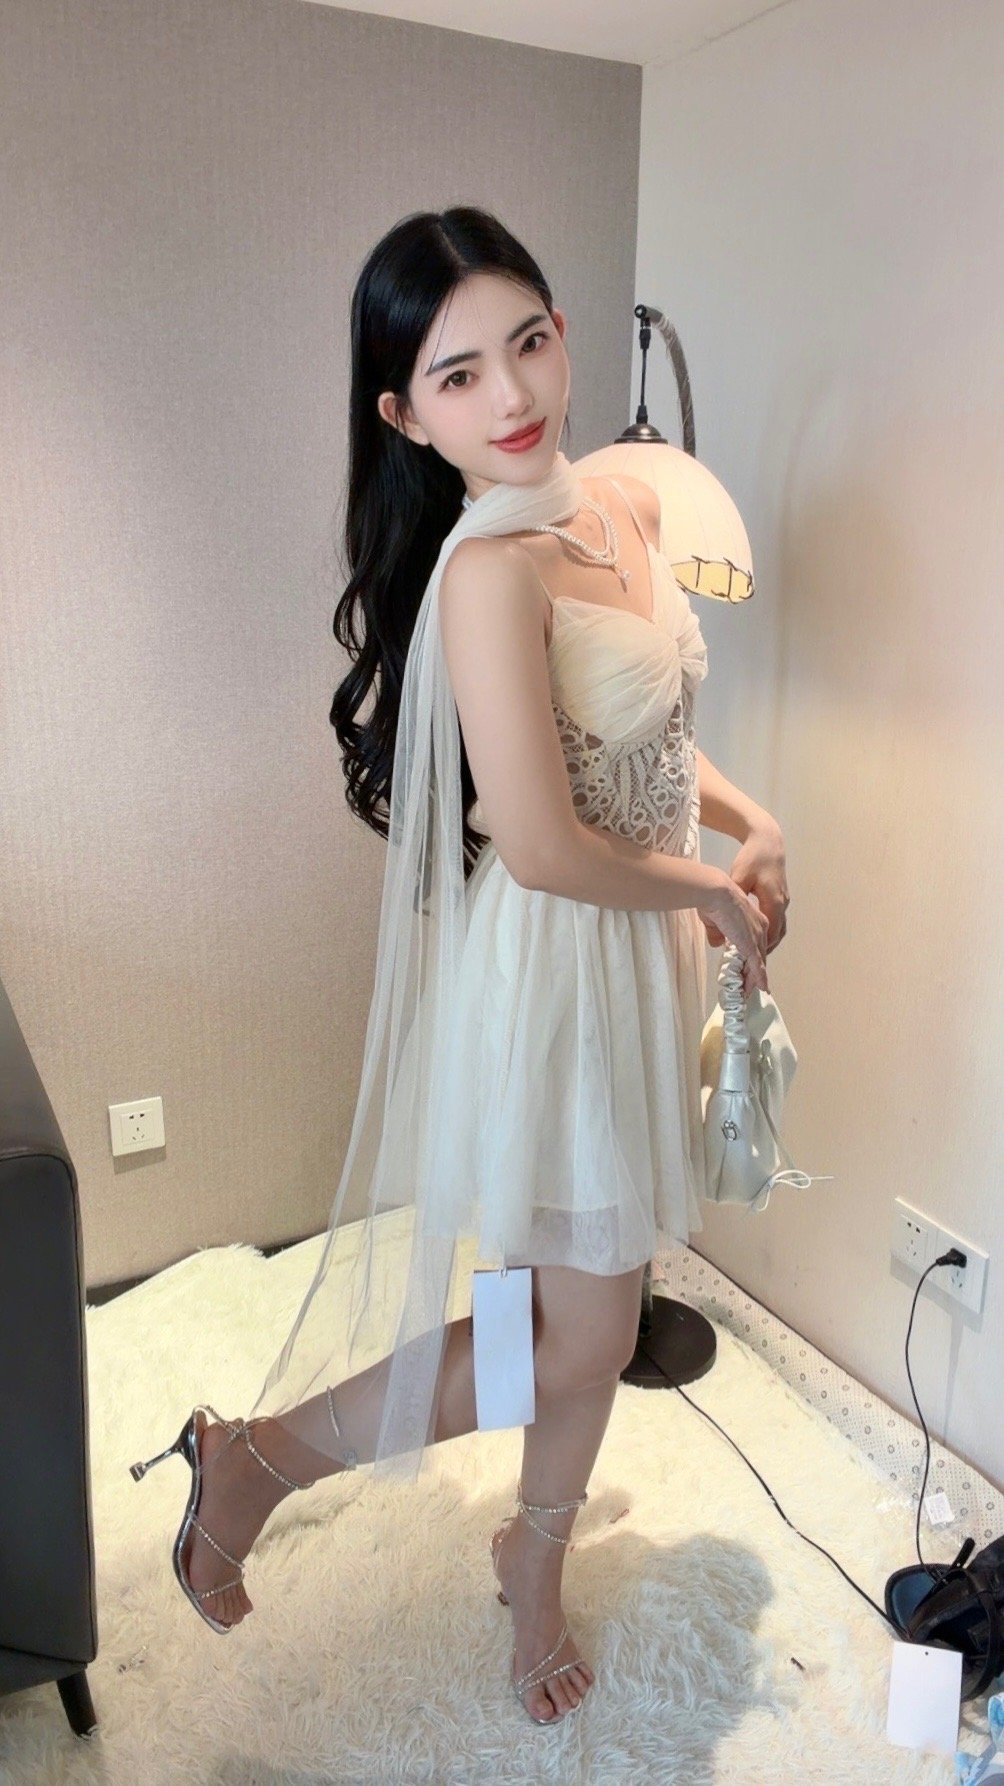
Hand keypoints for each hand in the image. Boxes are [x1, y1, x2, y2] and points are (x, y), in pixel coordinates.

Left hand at [698, 820, 789, 954]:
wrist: (767, 841)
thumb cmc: (753, 857)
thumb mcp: (739, 878)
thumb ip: (732, 902)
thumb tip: (721, 924)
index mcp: (773, 901)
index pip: (770, 934)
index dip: (761, 950)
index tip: (751, 962)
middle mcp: (782, 903)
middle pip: (776, 935)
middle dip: (764, 951)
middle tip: (751, 965)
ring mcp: (783, 900)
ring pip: (779, 929)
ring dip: (767, 942)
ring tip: (753, 956)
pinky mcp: (780, 896)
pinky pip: (777, 921)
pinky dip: (769, 932)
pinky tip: (756, 936)